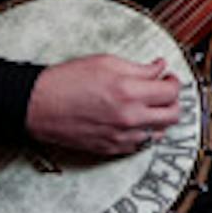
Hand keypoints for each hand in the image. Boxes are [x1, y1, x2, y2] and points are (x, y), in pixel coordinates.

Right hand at [25, 54, 182, 156]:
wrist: (36, 105)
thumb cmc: (66, 81)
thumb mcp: (106, 63)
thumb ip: (140, 68)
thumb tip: (160, 67)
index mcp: (130, 92)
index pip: (172, 91)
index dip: (174, 82)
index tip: (168, 77)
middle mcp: (129, 118)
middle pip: (173, 115)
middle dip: (172, 101)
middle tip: (162, 92)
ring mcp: (121, 137)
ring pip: (159, 133)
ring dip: (158, 118)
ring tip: (146, 106)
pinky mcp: (111, 149)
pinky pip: (141, 145)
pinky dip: (142, 133)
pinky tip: (132, 120)